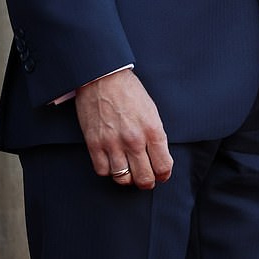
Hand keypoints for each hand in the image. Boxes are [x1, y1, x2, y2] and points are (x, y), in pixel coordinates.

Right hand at [75, 67, 173, 188]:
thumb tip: (158, 157)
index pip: (163, 166)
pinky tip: (112, 162)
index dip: (164, 174)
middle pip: (144, 178)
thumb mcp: (151, 111)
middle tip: (146, 178)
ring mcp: (113, 143)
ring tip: (129, 171)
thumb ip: (155, 135)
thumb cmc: (129, 91)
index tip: (161, 174)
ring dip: (128, 178)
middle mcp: (134, 139)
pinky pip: (103, 171)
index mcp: (152, 129)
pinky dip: (108, 171)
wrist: (102, 77)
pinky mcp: (94, 144)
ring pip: (123, 179)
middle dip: (148, 182)